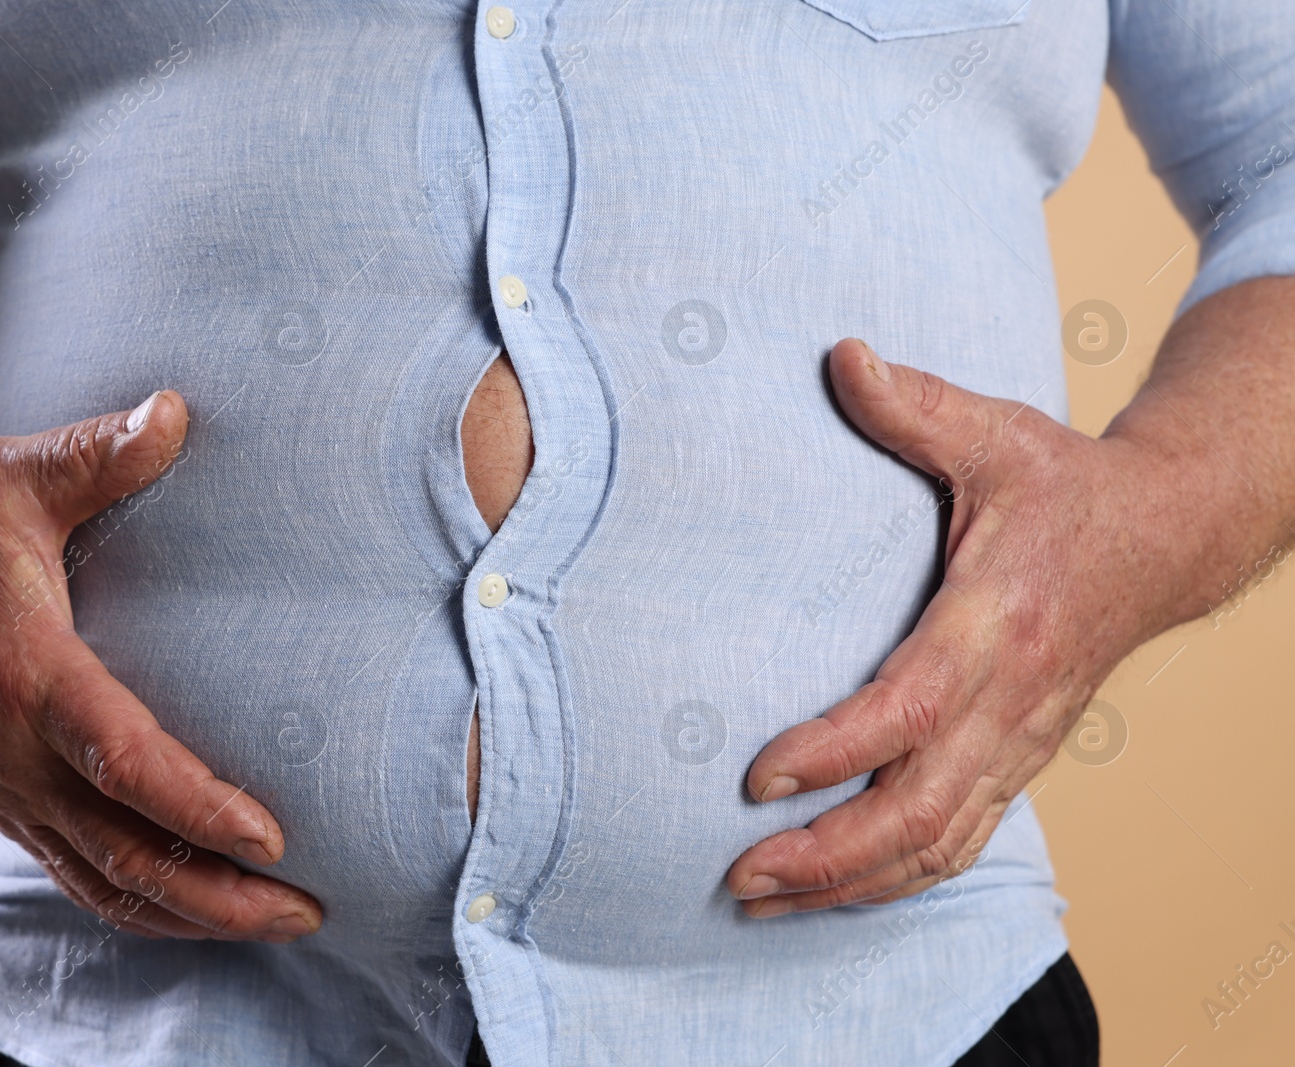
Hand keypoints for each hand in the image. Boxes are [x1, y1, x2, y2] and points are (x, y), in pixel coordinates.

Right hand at [0, 390, 321, 941]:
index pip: (120, 758)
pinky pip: (81, 877)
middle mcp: (13, 751)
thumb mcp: (15, 471)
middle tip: (306, 910)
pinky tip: (208, 912)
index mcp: (26, 671)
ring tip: (282, 923)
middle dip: (217, 894)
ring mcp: (7, 790)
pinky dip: (147, 909)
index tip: (271, 834)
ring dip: (193, 916)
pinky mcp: (11, 805)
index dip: (195, 805)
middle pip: (121, 852)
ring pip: (103, 883)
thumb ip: (96, 452)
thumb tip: (174, 411)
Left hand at [726, 338, 1188, 916]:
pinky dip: (895, 879)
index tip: (756, 777)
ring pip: (938, 844)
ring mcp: (1020, 741)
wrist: (1167, 537)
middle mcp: (1011, 700)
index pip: (908, 708)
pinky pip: (960, 840)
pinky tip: (834, 892)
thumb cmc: (1067, 486)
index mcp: (996, 621)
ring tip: (761, 901)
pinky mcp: (1020, 759)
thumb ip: (914, 406)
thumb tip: (841, 354)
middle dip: (827, 855)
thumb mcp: (996, 433)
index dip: (834, 751)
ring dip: (850, 884)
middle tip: (738, 873)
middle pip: (918, 809)